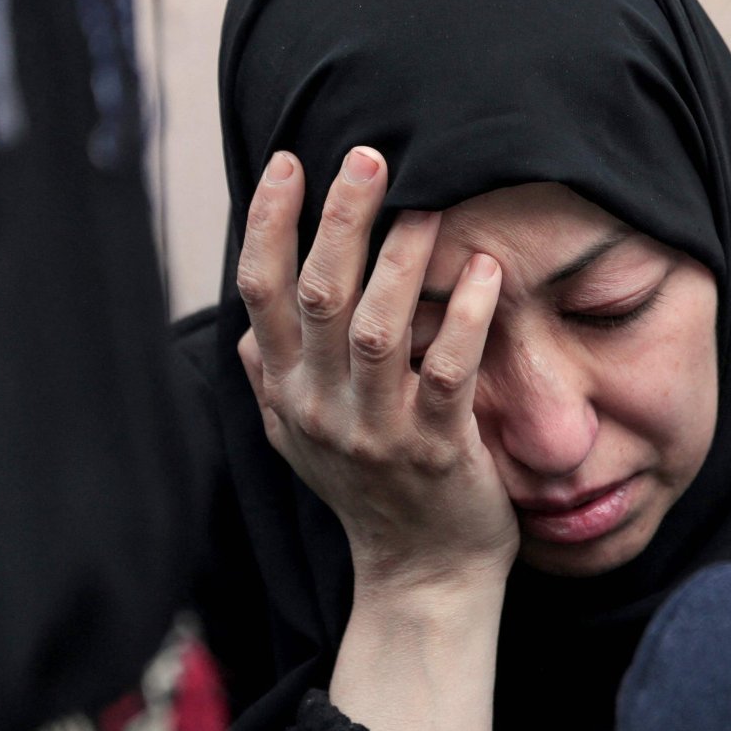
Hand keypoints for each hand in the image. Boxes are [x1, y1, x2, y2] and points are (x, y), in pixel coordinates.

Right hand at [235, 147, 519, 591]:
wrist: (420, 575)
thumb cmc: (367, 491)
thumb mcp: (299, 436)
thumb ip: (273, 374)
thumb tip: (246, 315)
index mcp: (286, 390)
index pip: (260, 292)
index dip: (269, 223)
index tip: (289, 161)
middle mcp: (320, 408)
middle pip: (317, 296)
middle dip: (338, 220)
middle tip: (368, 156)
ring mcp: (376, 432)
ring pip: (377, 330)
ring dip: (401, 261)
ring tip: (428, 202)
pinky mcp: (436, 451)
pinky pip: (448, 374)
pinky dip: (464, 318)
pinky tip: (484, 270)